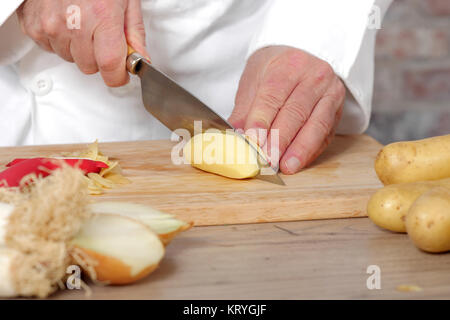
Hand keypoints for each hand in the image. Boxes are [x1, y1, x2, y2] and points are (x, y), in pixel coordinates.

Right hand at [17, 0, 148, 86]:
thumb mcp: (126, 0)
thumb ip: (135, 34)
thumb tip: (140, 60)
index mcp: (102, 16)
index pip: (110, 66)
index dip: (118, 76)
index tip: (122, 75)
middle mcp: (75, 23)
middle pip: (90, 67)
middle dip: (99, 58)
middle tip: (100, 36)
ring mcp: (51, 25)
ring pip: (70, 59)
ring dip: (78, 49)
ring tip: (81, 23)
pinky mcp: (34, 26)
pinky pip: (51, 48)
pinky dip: (60, 40)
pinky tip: (65, 21)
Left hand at [229, 46, 344, 174]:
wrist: (302, 55)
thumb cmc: (274, 71)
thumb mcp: (253, 81)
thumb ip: (244, 109)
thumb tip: (235, 135)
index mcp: (287, 65)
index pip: (273, 95)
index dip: (262, 120)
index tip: (253, 141)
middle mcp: (313, 76)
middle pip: (296, 111)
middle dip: (281, 139)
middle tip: (268, 160)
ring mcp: (329, 92)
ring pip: (316, 124)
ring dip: (300, 149)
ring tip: (286, 166)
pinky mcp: (337, 109)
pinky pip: (326, 132)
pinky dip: (312, 150)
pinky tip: (299, 161)